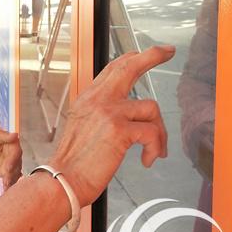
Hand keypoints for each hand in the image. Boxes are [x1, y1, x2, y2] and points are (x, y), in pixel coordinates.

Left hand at [0, 129, 22, 186]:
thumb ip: (4, 137)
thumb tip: (15, 134)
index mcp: (13, 144)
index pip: (16, 153)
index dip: (12, 161)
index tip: (8, 168)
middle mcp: (15, 155)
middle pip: (16, 165)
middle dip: (12, 173)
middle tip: (6, 180)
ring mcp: (12, 164)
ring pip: (15, 173)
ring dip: (11, 180)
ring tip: (6, 186)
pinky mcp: (7, 171)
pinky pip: (10, 178)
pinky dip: (9, 184)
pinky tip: (6, 189)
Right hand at [49, 45, 173, 205]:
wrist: (63, 181)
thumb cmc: (74, 163)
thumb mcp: (82, 127)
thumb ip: (100, 114)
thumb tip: (125, 115)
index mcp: (88, 98)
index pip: (113, 69)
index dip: (131, 59)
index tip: (143, 54)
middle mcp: (98, 99)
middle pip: (129, 67)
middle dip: (152, 56)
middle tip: (168, 51)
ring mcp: (109, 112)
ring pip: (151, 108)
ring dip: (160, 132)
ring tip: (155, 150)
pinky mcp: (120, 130)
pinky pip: (152, 132)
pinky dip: (156, 148)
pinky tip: (148, 160)